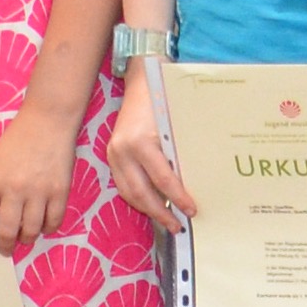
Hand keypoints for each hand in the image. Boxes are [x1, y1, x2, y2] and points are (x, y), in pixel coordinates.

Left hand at [0, 105, 74, 255]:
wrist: (49, 120)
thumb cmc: (19, 136)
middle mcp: (15, 190)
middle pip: (8, 230)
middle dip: (6, 245)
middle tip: (6, 249)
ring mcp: (39, 192)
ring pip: (32, 230)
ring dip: (27, 239)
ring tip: (25, 238)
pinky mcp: (60, 191)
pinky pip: (54, 221)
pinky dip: (49, 228)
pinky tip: (44, 226)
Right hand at [106, 69, 191, 228]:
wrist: (141, 81)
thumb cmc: (163, 100)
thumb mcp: (175, 125)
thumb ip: (180, 153)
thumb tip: (195, 184)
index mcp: (141, 142)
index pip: (162, 179)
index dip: (177, 198)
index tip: (191, 210)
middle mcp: (123, 151)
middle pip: (141, 193)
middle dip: (160, 213)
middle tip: (179, 226)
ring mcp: (113, 154)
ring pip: (129, 193)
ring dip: (148, 210)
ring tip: (167, 220)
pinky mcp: (111, 155)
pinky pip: (123, 184)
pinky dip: (138, 197)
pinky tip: (153, 204)